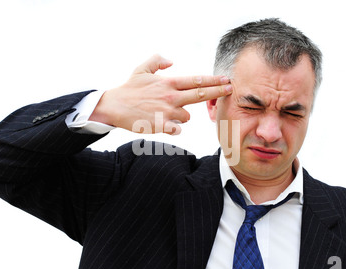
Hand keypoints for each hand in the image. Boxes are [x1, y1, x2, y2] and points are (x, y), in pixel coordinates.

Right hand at [89, 54, 232, 134]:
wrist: (114, 106)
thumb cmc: (129, 88)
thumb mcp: (142, 68)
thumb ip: (158, 61)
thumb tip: (172, 62)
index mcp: (169, 83)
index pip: (197, 80)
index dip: (214, 80)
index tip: (226, 80)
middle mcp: (171, 96)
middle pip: (201, 94)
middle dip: (218, 91)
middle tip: (230, 89)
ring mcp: (167, 112)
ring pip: (187, 116)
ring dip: (182, 115)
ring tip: (166, 112)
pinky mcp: (161, 125)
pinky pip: (177, 129)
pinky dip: (175, 128)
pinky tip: (167, 125)